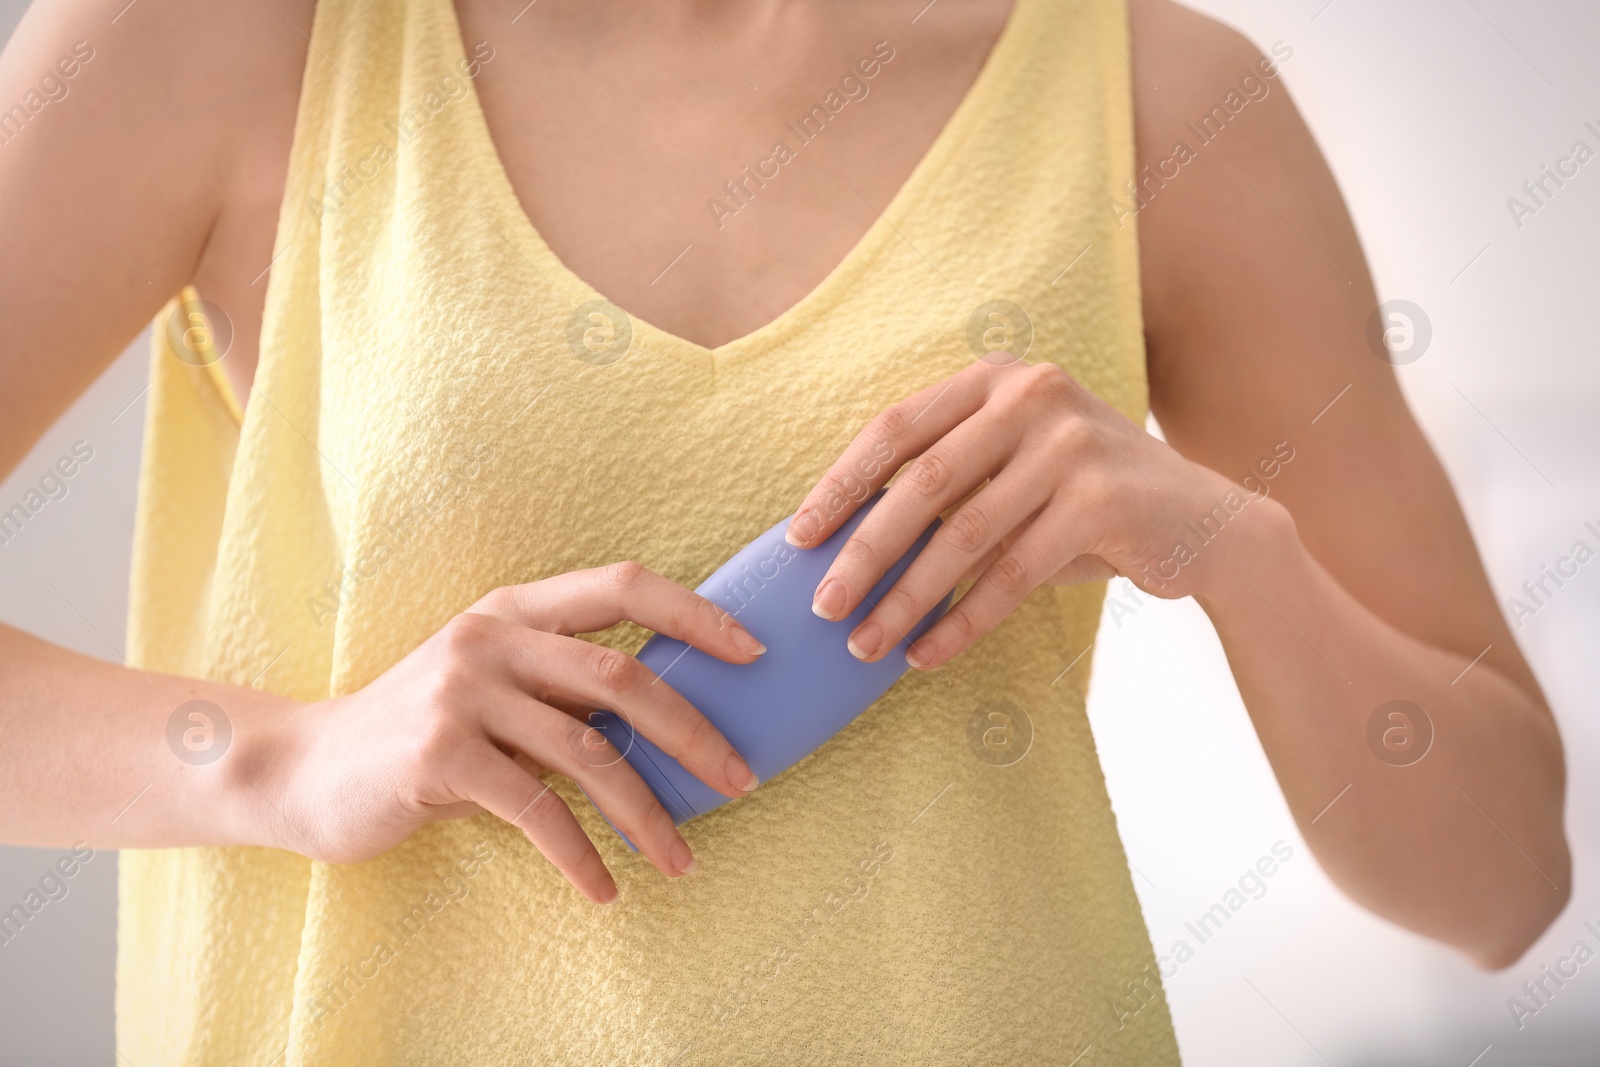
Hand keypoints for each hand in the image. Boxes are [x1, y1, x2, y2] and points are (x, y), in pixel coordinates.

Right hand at [261, 562, 765, 903]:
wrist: (308, 769)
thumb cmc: (425, 732)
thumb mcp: (495, 685)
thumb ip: (564, 685)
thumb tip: (675, 717)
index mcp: (515, 608)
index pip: (623, 585)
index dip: (695, 613)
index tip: (754, 652)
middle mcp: (491, 638)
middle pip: (621, 675)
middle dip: (693, 732)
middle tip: (741, 780)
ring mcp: (462, 692)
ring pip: (588, 752)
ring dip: (646, 813)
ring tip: (682, 859)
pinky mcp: (439, 755)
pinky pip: (537, 809)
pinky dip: (579, 855)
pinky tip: (605, 888)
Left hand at [786, 357, 1289, 669]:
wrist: (1205, 525)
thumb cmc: (1085, 504)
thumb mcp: (1014, 474)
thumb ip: (947, 486)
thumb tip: (843, 546)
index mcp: (997, 377)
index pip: (897, 427)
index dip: (841, 484)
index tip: (798, 538)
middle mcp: (1032, 394)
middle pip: (921, 483)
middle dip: (863, 551)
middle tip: (822, 606)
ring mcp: (1070, 443)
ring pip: (963, 535)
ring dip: (905, 599)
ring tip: (865, 645)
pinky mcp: (1101, 499)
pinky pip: (1011, 574)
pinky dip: (962, 622)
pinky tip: (926, 656)